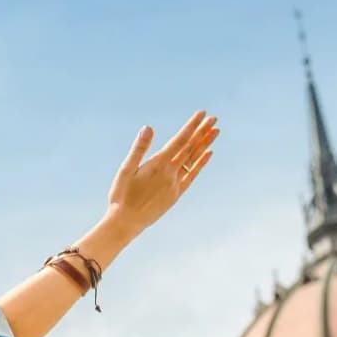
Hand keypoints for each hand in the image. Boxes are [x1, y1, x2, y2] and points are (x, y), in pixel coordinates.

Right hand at [100, 111, 217, 243]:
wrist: (126, 223)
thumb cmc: (121, 196)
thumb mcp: (125, 170)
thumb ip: (139, 148)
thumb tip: (148, 128)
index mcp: (158, 164)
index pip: (180, 140)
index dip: (192, 126)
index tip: (202, 114)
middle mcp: (170, 173)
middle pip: (190, 148)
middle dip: (202, 131)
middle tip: (214, 118)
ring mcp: (175, 184)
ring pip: (194, 159)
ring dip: (205, 144)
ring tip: (215, 131)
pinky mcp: (176, 194)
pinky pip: (192, 175)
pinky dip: (200, 164)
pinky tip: (208, 154)